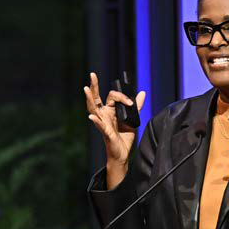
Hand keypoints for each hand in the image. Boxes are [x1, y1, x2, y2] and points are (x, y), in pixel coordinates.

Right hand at [84, 72, 146, 187]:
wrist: (123, 154)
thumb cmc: (124, 138)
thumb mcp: (132, 119)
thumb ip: (136, 106)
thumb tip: (142, 92)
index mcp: (109, 111)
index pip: (112, 96)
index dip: (122, 96)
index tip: (131, 102)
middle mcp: (104, 116)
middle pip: (96, 99)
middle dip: (94, 86)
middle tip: (92, 74)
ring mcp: (103, 124)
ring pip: (94, 110)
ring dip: (90, 99)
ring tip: (86, 89)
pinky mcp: (106, 133)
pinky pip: (100, 126)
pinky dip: (95, 121)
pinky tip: (91, 117)